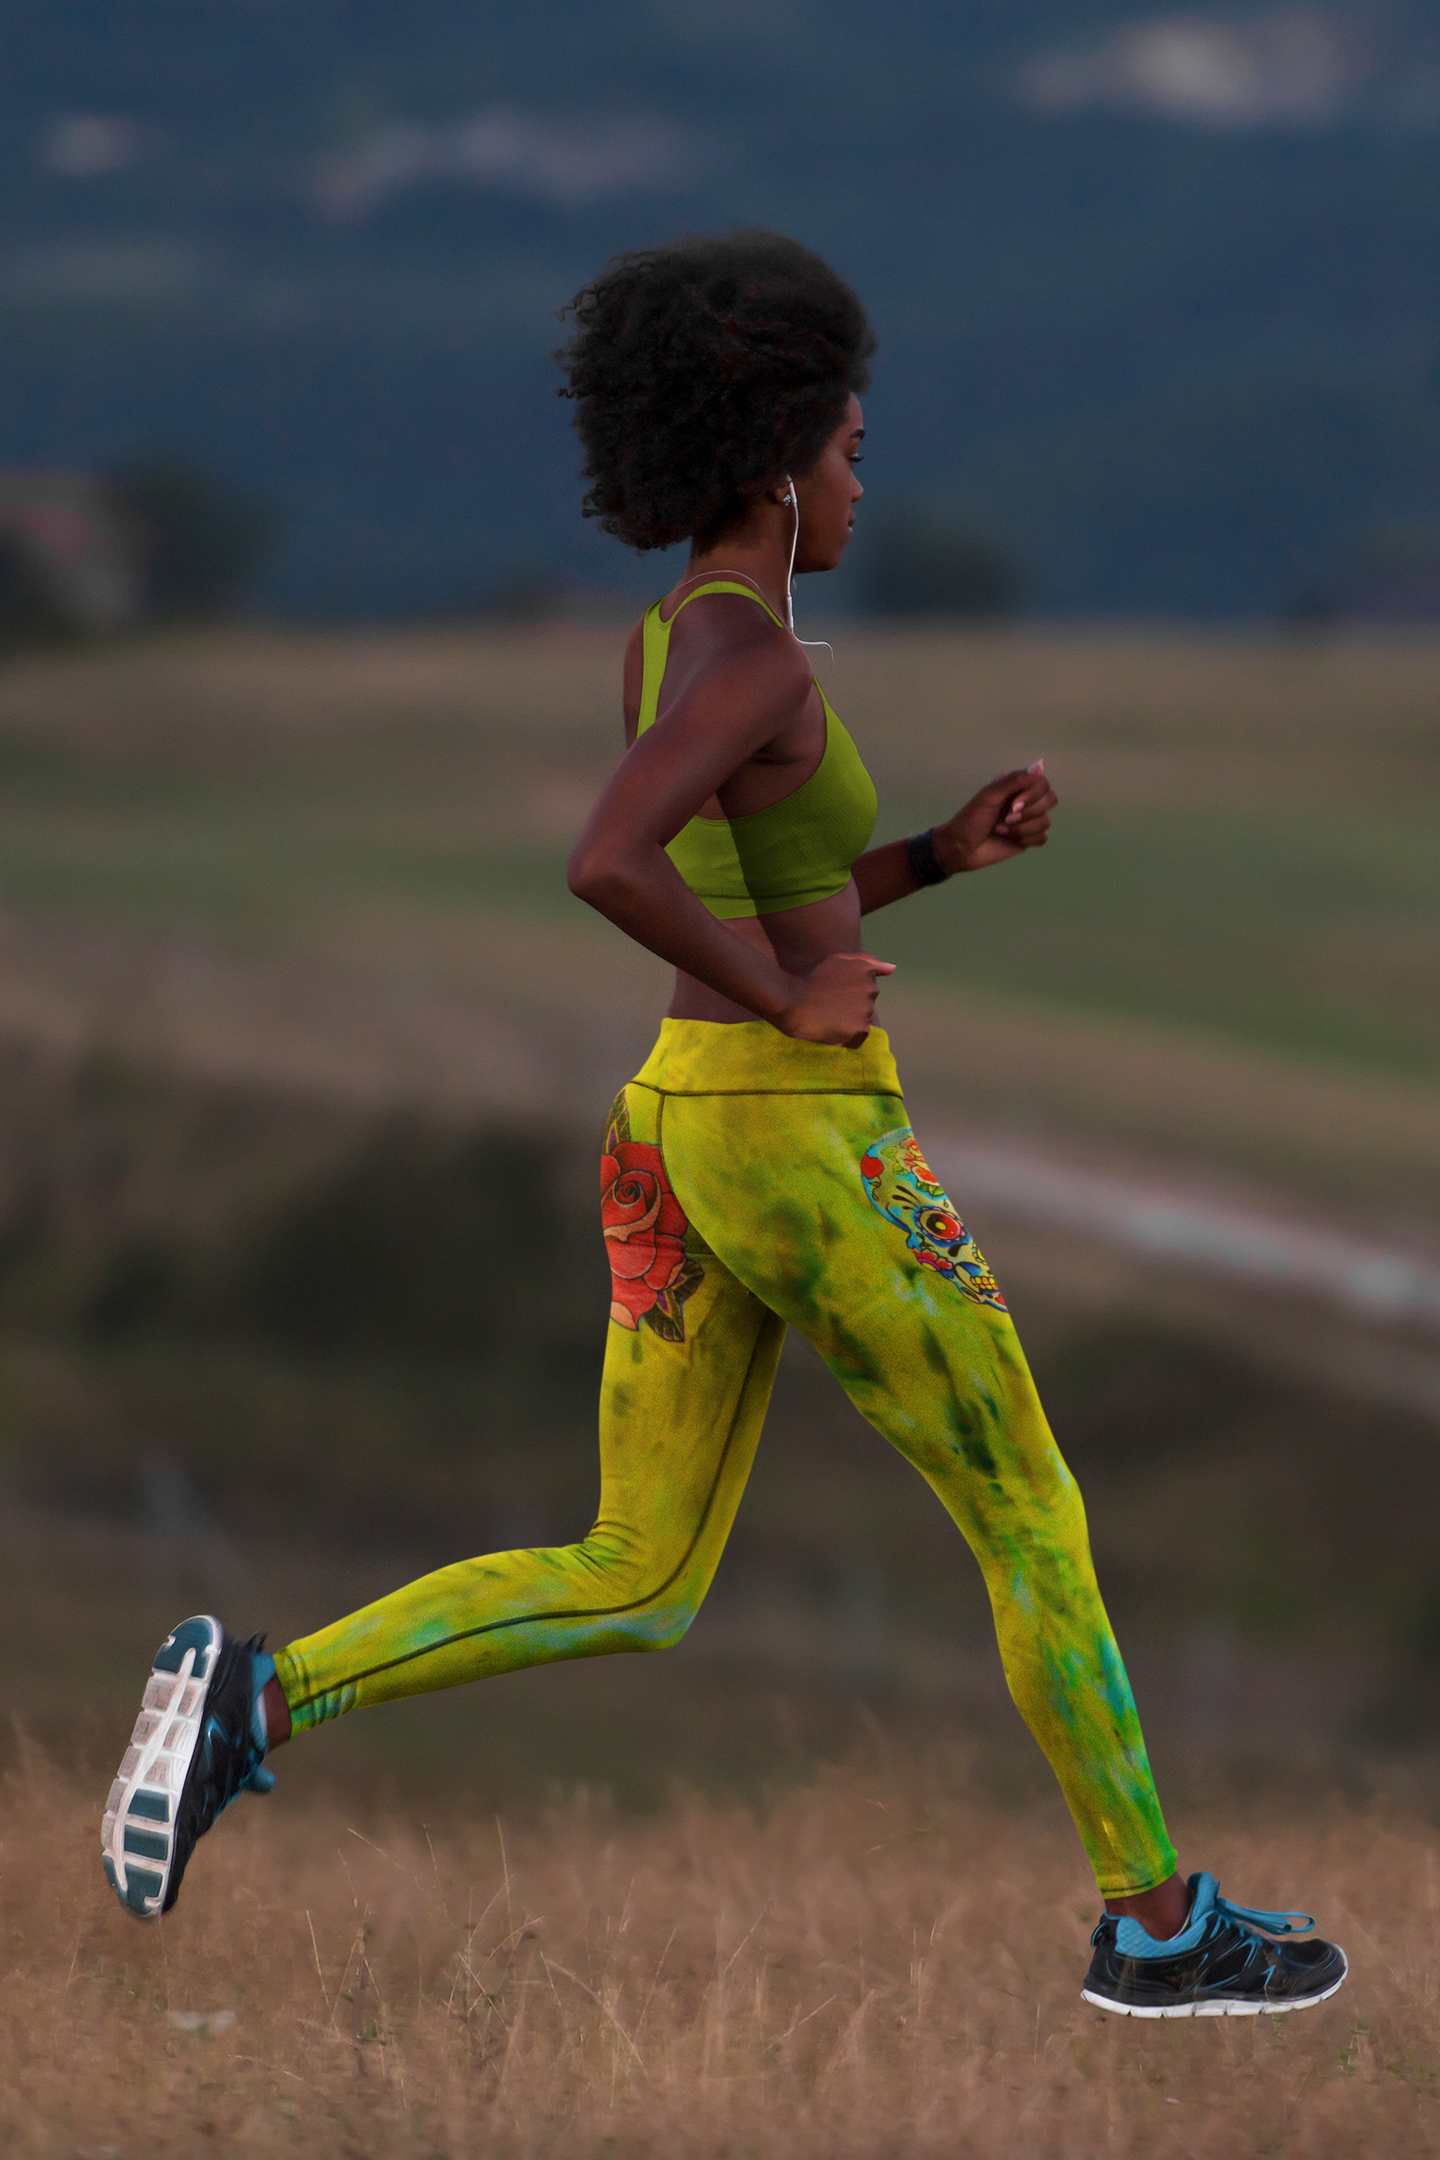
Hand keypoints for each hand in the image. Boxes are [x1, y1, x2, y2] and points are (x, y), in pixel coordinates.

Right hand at [779, 951, 895, 1047]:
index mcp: (866, 970)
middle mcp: (871, 989)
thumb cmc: (809, 979)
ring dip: (848, 1023)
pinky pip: (858, 1039)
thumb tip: (893, 968)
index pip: (867, 990)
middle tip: (828, 1006)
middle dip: (850, 1008)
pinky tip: (830, 1029)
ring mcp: (866, 1010)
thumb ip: (868, 962)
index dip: (848, 995)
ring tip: (827, 1017)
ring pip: (862, 1022)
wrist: (789, 999)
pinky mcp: (859, 1029)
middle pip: (866, 1006)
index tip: (833, 994)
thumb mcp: (839, 960)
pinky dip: (846, 1038)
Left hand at [934, 760, 1057, 874]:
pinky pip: (1042, 838)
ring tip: (1002, 830)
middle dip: (1029, 812)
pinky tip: (1009, 839)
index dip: (1033, 794)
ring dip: (1022, 828)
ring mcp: (1028, 821)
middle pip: (1050, 800)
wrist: (961, 848)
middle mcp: (1026, 802)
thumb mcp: (989, 796)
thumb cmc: (971, 819)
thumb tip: (1040, 766)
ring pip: (1046, 821)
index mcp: (1017, 788)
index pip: (1043, 783)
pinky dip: (1026, 839)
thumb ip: (1014, 781)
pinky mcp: (1028, 839)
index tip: (1013, 804)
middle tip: (1006, 818)